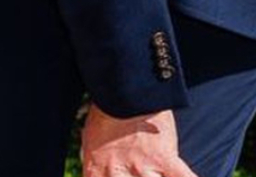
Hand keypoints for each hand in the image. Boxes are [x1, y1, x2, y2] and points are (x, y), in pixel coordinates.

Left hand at [81, 104, 197, 176]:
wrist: (124, 87)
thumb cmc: (107, 112)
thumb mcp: (90, 138)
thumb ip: (94, 162)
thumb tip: (95, 173)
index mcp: (96, 168)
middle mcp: (117, 172)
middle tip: (143, 175)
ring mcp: (141, 166)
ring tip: (158, 174)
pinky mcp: (164, 158)